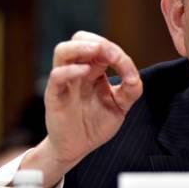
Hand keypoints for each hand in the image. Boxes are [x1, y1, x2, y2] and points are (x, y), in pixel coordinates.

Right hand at [21, 31, 142, 187]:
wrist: (78, 148)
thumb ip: (131, 90)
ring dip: (81, 47)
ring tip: (98, 51)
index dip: (116, 51)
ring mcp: (64, 82)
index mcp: (93, 70)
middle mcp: (77, 71)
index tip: (128, 70)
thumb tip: (134, 76)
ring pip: (63, 51)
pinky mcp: (54, 97)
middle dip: (98, 41)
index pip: (101, 46)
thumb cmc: (96, 124)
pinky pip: (57, 76)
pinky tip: (86, 71)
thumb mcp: (120, 106)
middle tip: (113, 55)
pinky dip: (70, 70)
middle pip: (79, 38)